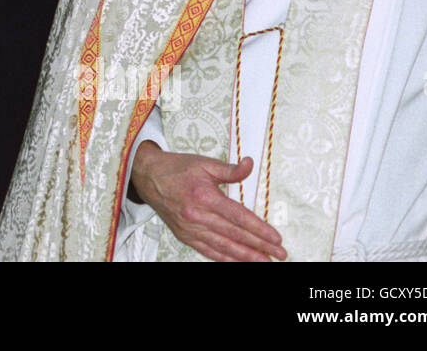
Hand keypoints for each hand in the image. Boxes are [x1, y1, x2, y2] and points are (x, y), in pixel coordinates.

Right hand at [129, 141, 286, 261]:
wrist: (147, 177)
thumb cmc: (176, 168)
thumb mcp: (205, 163)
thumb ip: (230, 169)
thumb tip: (249, 165)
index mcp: (204, 196)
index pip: (238, 217)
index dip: (259, 229)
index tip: (276, 238)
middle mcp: (197, 215)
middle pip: (234, 235)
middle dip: (259, 247)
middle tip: (279, 254)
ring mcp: (190, 228)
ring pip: (223, 247)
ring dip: (246, 257)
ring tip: (264, 262)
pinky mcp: (184, 235)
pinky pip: (207, 251)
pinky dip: (225, 259)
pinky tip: (238, 263)